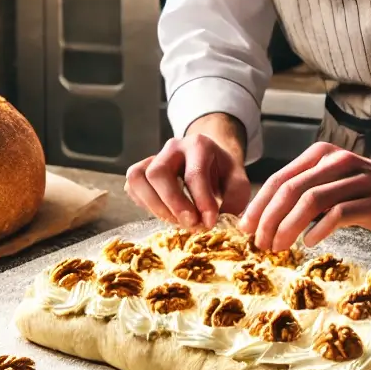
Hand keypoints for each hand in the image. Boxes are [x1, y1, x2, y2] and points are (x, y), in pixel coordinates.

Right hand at [125, 133, 250, 229]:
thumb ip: (234, 201)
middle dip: (173, 204)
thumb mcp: (238, 183)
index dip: (201, 202)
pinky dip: (145, 204)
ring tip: (177, 222)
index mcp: (199, 145)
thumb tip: (217, 223)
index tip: (210, 223)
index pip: (194, 174)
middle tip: (191, 224)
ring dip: (155, 206)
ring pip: (138, 178)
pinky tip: (166, 213)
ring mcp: (153, 157)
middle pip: (158, 173)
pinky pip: (132, 187)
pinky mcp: (141, 170)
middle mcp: (172, 147)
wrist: (211, 161)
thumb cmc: (223, 174)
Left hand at [237, 142, 370, 250]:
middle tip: (260, 243)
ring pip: (311, 201)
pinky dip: (318, 229)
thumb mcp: (332, 181)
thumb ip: (304, 191)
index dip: (259, 205)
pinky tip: (308, 242)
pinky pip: (338, 213)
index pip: (279, 178)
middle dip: (269, 219)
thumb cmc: (365, 190)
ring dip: (288, 226)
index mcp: (320, 155)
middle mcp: (336, 162)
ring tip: (279, 247)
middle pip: (290, 189)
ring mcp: (355, 179)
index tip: (246, 229)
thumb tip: (264, 218)